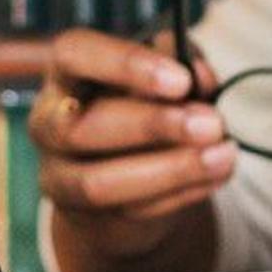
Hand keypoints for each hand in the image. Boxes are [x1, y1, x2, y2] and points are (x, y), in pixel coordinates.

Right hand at [31, 25, 233, 271]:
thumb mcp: (163, 74)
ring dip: (169, 170)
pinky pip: (129, 210)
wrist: (127, 172)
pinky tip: (216, 175)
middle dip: (153, 127)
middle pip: (81, 127)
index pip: (75, 55)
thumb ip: (182, 62)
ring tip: (223, 155)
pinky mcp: (84, 215)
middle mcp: (49, 123)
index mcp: (66, 73)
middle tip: (212, 124)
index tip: (182, 80)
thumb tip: (200, 77)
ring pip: (98, 182)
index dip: (125, 65)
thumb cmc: (143, 107)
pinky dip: (180, 193)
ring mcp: (59, 174)